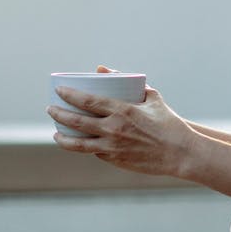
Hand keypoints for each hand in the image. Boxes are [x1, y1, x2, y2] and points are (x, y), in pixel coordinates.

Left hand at [47, 81, 192, 177]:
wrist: (180, 153)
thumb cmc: (168, 122)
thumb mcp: (152, 97)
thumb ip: (128, 82)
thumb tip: (103, 70)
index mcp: (122, 110)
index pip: (87, 101)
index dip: (69, 95)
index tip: (58, 90)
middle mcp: (114, 129)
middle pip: (76, 121)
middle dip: (58, 114)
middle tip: (51, 109)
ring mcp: (112, 147)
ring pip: (78, 144)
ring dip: (63, 138)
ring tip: (56, 133)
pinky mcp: (114, 161)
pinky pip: (94, 152)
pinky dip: (85, 147)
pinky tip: (80, 142)